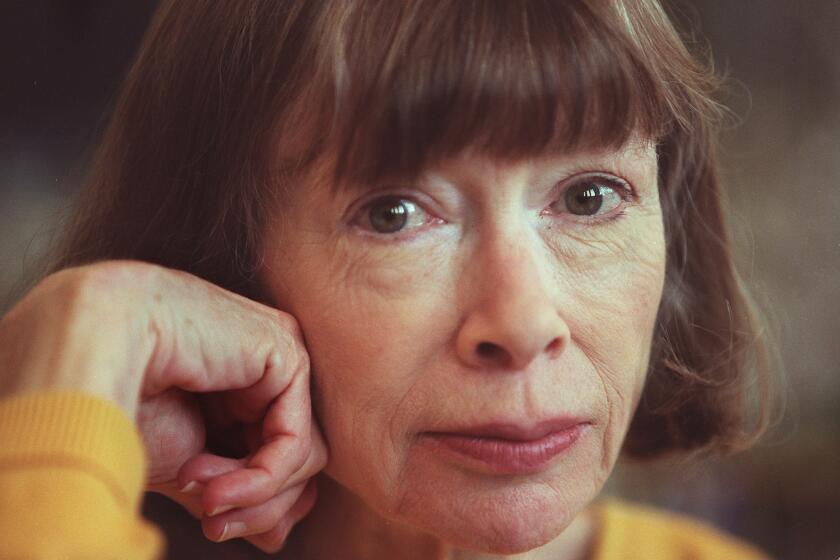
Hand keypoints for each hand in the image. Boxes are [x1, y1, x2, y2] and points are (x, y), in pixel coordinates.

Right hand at [0, 261, 327, 552]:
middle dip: (258, 506)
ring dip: (253, 496)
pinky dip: (261, 479)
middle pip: (294, 461)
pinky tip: (213, 489)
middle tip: (212, 524)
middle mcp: (265, 372)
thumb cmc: (124, 397)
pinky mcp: (286, 354)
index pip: (277, 458)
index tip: (218, 527)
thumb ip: (235, 489)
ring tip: (203, 500)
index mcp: (240, 389)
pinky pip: (295, 440)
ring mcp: (280, 358)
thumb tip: (277, 535)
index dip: (260, 505)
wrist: (96, 347)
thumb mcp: (184, 463)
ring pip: (303, 457)